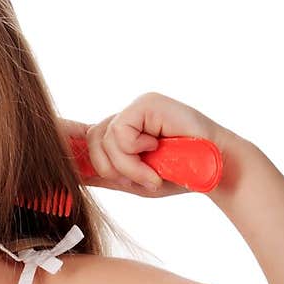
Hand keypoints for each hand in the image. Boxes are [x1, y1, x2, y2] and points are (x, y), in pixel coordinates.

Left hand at [58, 93, 230, 198]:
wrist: (212, 171)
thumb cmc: (177, 176)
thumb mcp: (132, 180)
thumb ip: (105, 174)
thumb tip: (71, 173)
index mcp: (122, 132)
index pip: (87, 139)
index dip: (76, 148)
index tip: (71, 163)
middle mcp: (127, 116)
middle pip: (92, 140)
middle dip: (112, 169)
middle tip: (142, 180)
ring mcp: (137, 107)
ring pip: (105, 138)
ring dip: (128, 165)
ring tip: (153, 172)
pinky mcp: (146, 103)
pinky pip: (121, 131)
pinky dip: (136, 151)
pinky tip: (158, 149)